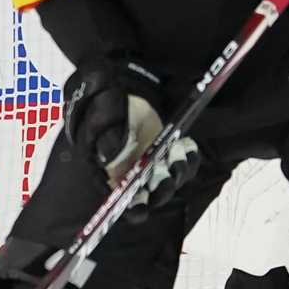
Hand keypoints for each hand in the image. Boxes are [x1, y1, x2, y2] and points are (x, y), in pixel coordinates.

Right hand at [61, 55, 200, 212]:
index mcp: (107, 170)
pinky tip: (186, 143)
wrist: (122, 83)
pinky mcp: (166, 152)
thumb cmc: (104, 97)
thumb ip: (104, 133)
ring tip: (176, 149)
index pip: (121, 202)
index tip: (144, 192)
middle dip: (161, 187)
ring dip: (177, 171)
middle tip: (163, 165)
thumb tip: (110, 157)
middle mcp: (130, 173)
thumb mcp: (100, 111)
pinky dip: (188, 158)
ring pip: (170, 181)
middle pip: (150, 197)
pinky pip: (183, 164)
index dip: (134, 205)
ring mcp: (150, 164)